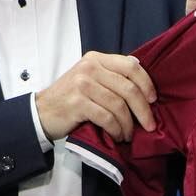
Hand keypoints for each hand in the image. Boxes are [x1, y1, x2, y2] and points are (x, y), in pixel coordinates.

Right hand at [35, 51, 156, 142]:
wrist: (41, 111)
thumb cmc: (71, 97)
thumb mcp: (91, 78)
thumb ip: (112, 76)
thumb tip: (144, 84)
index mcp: (96, 59)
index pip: (131, 66)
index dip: (147, 83)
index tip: (153, 100)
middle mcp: (90, 68)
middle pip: (128, 88)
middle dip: (143, 110)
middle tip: (150, 125)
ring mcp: (82, 85)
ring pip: (118, 105)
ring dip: (128, 124)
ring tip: (128, 134)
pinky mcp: (77, 103)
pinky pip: (106, 117)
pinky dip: (116, 129)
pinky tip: (117, 136)